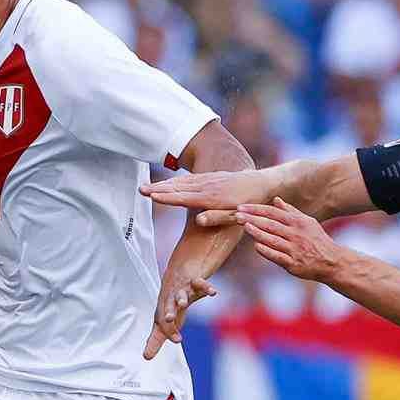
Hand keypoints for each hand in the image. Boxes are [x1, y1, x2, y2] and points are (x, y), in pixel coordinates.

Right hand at [140, 168, 272, 211]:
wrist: (259, 183)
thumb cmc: (249, 205)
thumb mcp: (237, 214)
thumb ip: (218, 218)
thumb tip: (198, 221)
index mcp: (213, 198)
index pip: (186, 198)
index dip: (169, 197)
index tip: (153, 196)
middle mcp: (207, 187)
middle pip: (178, 188)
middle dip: (159, 189)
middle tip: (141, 190)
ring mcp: (206, 181)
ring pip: (180, 183)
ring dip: (162, 185)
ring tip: (144, 189)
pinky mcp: (207, 179)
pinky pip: (186, 180)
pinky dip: (172, 182)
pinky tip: (162, 185)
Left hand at [144, 271, 217, 358]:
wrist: (179, 272)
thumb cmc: (170, 301)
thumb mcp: (163, 320)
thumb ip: (156, 339)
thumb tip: (146, 357)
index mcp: (163, 310)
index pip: (164, 322)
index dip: (169, 331)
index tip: (178, 340)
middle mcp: (171, 300)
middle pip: (168, 306)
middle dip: (169, 312)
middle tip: (169, 319)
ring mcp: (183, 289)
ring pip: (181, 294)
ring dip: (181, 298)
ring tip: (183, 304)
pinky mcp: (195, 282)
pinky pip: (200, 284)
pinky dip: (206, 288)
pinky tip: (212, 293)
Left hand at [236, 198, 346, 281]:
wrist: (331, 261)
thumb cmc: (317, 240)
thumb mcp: (308, 222)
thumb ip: (291, 211)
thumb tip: (276, 199)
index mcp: (297, 222)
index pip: (273, 212)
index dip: (256, 209)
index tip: (241, 207)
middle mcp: (296, 234)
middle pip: (270, 224)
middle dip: (252, 219)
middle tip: (236, 215)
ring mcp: (294, 249)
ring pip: (273, 239)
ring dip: (257, 232)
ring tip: (245, 227)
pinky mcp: (293, 264)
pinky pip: (278, 256)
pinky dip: (267, 251)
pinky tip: (257, 246)